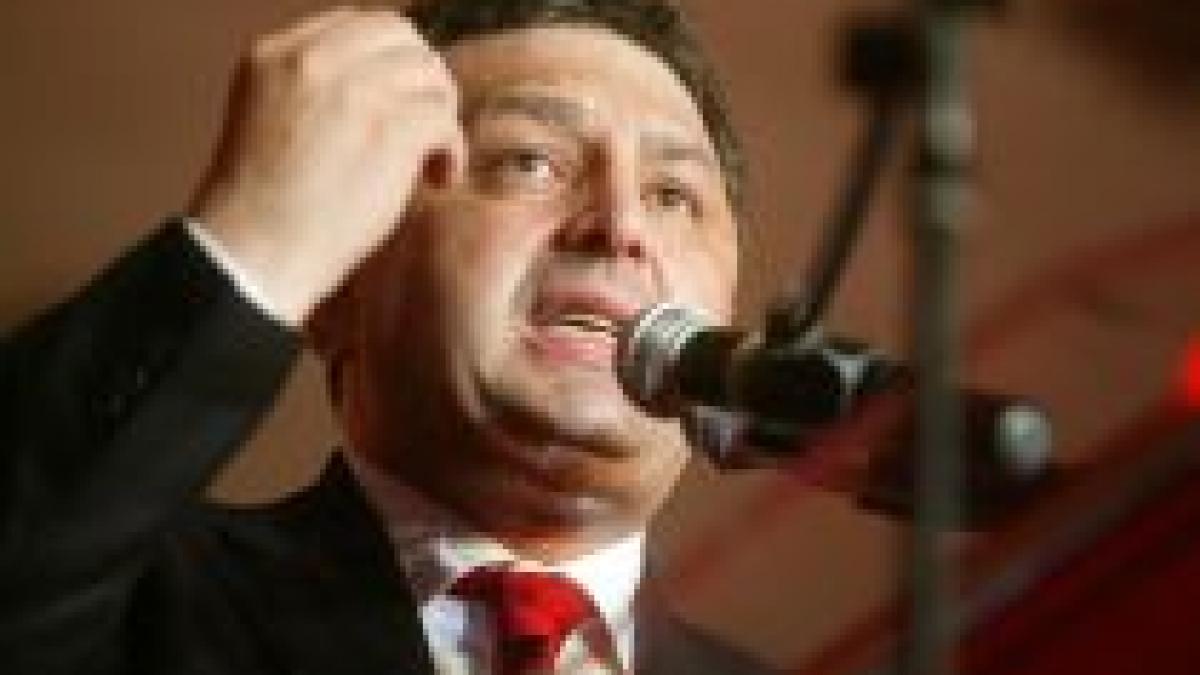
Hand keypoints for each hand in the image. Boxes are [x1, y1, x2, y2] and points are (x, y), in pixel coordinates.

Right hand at [189, 8, 463, 324]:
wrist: (253, 255)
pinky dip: (451, 151)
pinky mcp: (389, 129)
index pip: (357, 24)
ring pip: (430, 76)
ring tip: (428, 161)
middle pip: (401, 36)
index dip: (390, 60)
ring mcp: (353, 91)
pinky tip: (438, 178)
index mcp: (275, 55)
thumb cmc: (264, 213)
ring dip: (440, 116)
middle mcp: (312, 61)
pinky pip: (444, 119)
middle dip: (423, 77)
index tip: (400, 99)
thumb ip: (316, 95)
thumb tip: (385, 91)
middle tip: (424, 125)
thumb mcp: (272, 123)